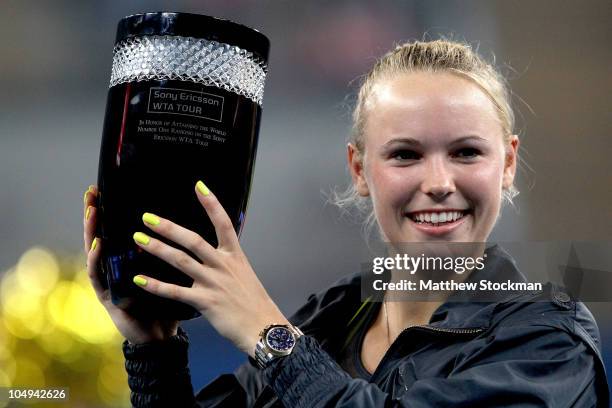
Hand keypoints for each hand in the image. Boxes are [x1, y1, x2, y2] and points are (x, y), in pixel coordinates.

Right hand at [83, 185, 178, 343]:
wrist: (161, 336)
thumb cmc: (166, 303)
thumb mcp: (170, 273)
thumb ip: (173, 253)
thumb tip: (192, 228)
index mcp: (129, 261)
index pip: (117, 231)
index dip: (111, 210)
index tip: (106, 188)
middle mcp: (115, 269)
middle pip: (102, 236)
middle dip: (95, 214)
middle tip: (92, 193)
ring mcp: (109, 283)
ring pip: (95, 253)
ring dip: (91, 232)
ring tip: (91, 212)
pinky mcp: (107, 298)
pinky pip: (99, 277)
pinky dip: (96, 260)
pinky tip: (97, 245)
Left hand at [130, 181, 288, 356]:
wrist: (263, 327)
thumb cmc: (253, 302)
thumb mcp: (244, 274)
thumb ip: (227, 261)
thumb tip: (217, 250)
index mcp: (234, 256)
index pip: (224, 223)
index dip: (211, 204)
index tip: (199, 186)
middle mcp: (223, 265)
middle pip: (193, 240)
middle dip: (169, 227)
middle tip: (148, 217)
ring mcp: (213, 283)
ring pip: (181, 261)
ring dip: (158, 249)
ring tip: (139, 239)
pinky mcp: (205, 302)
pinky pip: (175, 292)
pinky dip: (155, 286)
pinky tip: (139, 280)